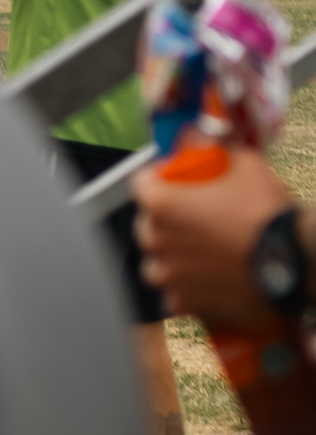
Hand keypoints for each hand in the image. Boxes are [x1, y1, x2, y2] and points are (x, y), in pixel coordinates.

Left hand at [134, 146, 300, 329]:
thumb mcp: (243, 163)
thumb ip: (210, 148)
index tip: (176, 178)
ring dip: (172, 256)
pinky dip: (186, 288)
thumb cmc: (267, 211)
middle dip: (165, 218)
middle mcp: (156, 240)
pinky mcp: (184, 301)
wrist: (293, 259)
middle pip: (147, 224)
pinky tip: (207, 280)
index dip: (159, 177)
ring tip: (200, 251)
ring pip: (157, 263)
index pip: (141, 182)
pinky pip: (175, 294)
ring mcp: (168, 274)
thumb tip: (192, 132)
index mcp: (161, 204)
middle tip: (195, 216)